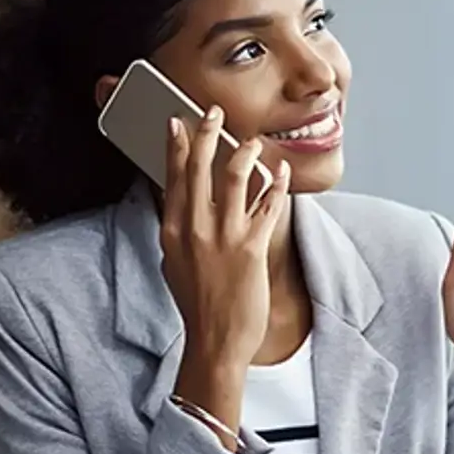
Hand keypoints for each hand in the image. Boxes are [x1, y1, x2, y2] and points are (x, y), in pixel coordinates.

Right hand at [159, 107, 291, 443]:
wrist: (215, 342)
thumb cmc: (197, 305)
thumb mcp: (174, 264)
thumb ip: (177, 231)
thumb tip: (179, 204)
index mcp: (173, 231)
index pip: (172, 177)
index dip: (176, 145)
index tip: (178, 122)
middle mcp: (195, 229)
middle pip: (200, 167)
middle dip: (207, 133)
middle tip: (214, 112)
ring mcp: (224, 237)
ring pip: (236, 177)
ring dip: (245, 151)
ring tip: (252, 140)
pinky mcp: (252, 248)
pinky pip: (268, 205)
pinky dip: (276, 184)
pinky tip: (282, 171)